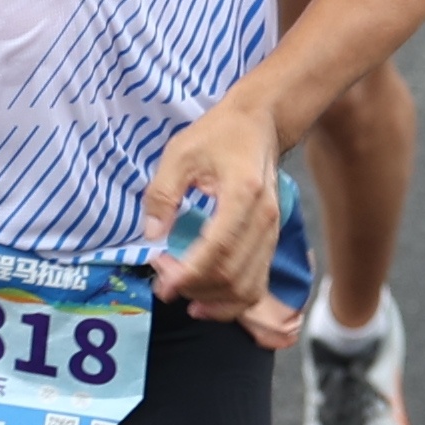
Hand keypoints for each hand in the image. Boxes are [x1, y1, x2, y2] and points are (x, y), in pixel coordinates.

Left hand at [140, 98, 290, 335]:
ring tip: (181, 295)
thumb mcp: (179, 153)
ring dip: (213, 301)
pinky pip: (256, 283)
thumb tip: (152, 235)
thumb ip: (162, 194)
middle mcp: (264, 219)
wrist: (259, 124)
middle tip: (163, 279)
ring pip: (248, 287)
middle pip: (233, 274)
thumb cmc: (218, 135)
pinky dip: (232, 300)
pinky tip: (206, 301)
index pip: (219, 248)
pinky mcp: (271, 241)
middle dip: (195, 286)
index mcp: (242, 193)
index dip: (190, 273)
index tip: (162, 282)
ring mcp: (272, 232)